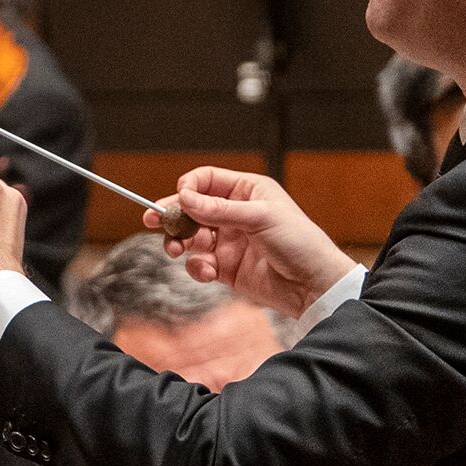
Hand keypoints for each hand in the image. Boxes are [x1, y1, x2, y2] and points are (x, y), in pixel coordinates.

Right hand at [156, 166, 358, 319]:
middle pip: (192, 208)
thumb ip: (218, 210)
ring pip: (190, 237)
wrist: (312, 285)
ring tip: (176, 251)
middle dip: (173, 215)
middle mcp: (235, 214)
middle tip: (152, 221)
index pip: (207, 180)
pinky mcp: (226, 267)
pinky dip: (198, 267)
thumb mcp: (259, 218)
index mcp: (247, 191)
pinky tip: (209, 272)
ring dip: (180, 244)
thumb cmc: (298, 242)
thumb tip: (184, 198)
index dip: (189, 187)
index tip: (179, 199)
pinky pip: (199, 263)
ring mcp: (229, 241)